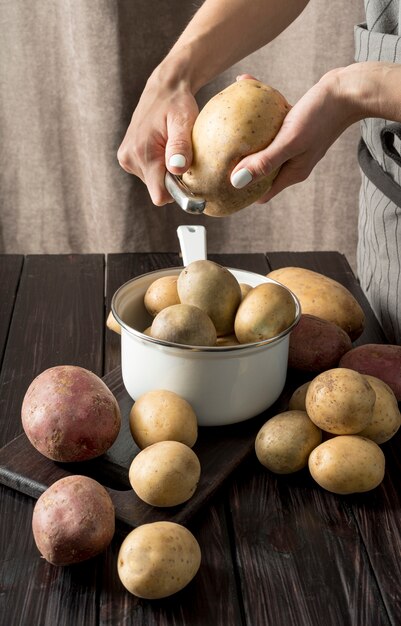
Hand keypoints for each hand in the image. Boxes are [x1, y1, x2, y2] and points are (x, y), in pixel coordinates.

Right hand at [117, 73, 198, 205]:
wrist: (163, 89)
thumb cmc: (177, 104)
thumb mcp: (183, 121)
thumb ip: (180, 145)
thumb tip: (177, 169)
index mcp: (142, 153)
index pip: (159, 194)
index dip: (177, 192)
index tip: (189, 179)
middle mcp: (129, 159)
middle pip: (158, 189)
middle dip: (172, 179)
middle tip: (181, 156)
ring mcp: (126, 159)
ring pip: (154, 183)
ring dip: (166, 171)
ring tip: (172, 148)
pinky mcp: (127, 158)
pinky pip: (149, 174)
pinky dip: (159, 167)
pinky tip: (163, 149)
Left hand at [231, 67, 358, 201]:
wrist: (348, 89)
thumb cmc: (321, 115)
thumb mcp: (289, 140)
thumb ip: (265, 162)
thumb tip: (236, 181)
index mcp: (292, 172)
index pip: (261, 193)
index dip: (241, 193)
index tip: (219, 186)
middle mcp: (292, 161)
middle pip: (258, 170)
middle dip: (237, 165)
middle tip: (213, 155)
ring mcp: (293, 144)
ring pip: (262, 144)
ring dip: (244, 137)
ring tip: (222, 124)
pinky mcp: (293, 125)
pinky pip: (269, 120)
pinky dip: (257, 110)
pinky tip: (244, 86)